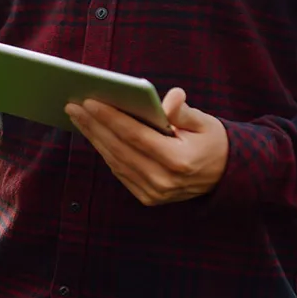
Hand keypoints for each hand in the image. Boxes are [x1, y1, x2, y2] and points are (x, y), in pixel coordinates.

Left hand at [65, 87, 228, 205]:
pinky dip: (105, 151)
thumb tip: (167, 100)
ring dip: (94, 137)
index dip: (111, 118)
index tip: (89, 102)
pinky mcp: (147, 197)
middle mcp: (163, 181)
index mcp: (179, 160)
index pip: (136, 136)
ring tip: (78, 117)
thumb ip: (184, 111)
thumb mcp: (205, 122)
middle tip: (73, 106)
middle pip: (119, 148)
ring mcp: (154, 192)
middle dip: (93, 125)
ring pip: (115, 161)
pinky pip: (119, 171)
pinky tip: (93, 133)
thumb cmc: (212, 142)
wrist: (223, 175)